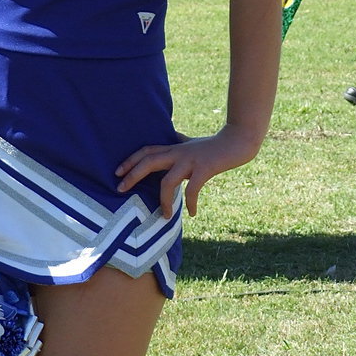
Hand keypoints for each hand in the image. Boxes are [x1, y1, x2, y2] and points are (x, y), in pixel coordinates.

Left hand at [115, 126, 261, 218]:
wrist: (238, 140)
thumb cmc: (214, 145)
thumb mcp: (192, 143)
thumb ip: (179, 142)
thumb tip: (172, 139)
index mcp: (174, 148)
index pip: (146, 151)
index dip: (130, 160)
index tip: (117, 172)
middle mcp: (178, 153)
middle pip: (149, 161)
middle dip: (133, 175)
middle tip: (120, 189)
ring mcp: (190, 160)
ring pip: (167, 180)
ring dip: (163, 200)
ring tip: (164, 215)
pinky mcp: (204, 168)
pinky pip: (193, 189)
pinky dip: (191, 203)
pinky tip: (193, 213)